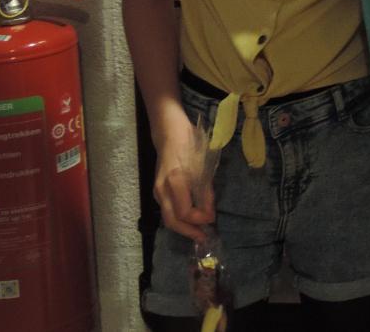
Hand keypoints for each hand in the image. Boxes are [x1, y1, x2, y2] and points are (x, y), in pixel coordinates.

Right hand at [151, 109, 214, 241]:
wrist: (169, 132)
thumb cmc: (190, 144)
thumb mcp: (203, 166)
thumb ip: (206, 190)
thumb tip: (209, 213)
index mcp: (175, 181)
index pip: (185, 212)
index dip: (199, 220)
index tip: (212, 219)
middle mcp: (162, 189)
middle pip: (172, 221)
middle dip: (189, 232)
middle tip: (205, 238)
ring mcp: (157, 191)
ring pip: (168, 217)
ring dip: (183, 227)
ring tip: (199, 231)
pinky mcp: (157, 190)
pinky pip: (167, 210)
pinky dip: (178, 218)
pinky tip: (190, 219)